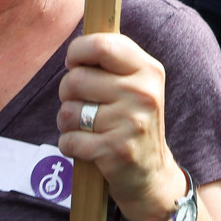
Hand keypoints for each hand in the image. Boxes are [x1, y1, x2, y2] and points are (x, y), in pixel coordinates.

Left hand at [57, 32, 181, 220]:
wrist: (152, 176)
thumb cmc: (132, 122)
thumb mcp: (136, 85)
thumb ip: (111, 61)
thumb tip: (75, 45)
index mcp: (148, 70)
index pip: (101, 45)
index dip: (77, 52)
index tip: (75, 64)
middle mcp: (143, 93)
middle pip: (75, 79)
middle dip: (68, 94)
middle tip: (84, 105)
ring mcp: (131, 123)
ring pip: (67, 111)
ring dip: (67, 123)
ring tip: (86, 128)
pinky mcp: (116, 151)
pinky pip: (68, 140)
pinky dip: (70, 146)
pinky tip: (88, 149)